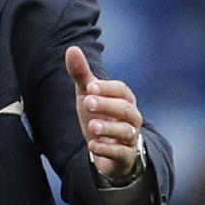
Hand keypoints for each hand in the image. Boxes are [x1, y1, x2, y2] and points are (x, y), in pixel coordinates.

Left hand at [69, 49, 145, 181]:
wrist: (108, 149)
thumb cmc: (100, 115)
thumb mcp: (88, 95)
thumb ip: (82, 74)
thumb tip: (72, 49)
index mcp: (124, 99)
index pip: (121, 90)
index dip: (107, 89)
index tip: (90, 88)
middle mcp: (131, 117)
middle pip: (125, 109)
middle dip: (107, 105)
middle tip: (87, 103)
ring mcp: (130, 137)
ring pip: (125, 131)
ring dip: (108, 128)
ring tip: (91, 127)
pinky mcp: (125, 156)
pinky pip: (121, 153)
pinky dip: (107, 149)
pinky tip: (92, 146)